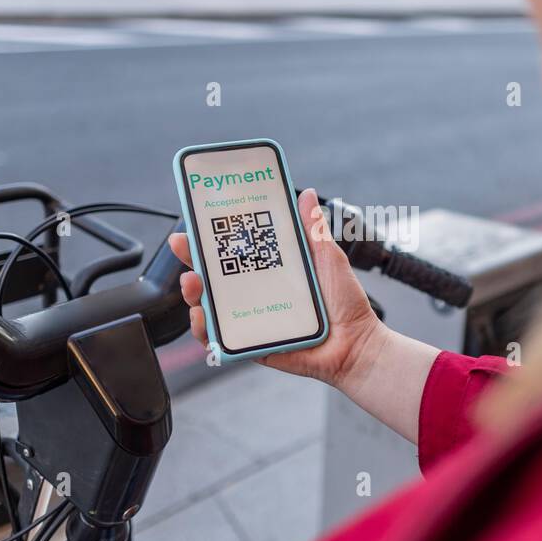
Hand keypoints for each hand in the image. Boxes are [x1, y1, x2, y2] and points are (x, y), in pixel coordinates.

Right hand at [168, 187, 386, 387]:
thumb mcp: (328, 258)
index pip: (232, 253)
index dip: (209, 239)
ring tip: (193, 284)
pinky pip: (220, 342)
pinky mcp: (252, 346)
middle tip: (184, 248)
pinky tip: (203, 319)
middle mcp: (255, 295)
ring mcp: (251, 320)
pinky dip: (205, 332)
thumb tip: (307, 194)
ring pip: (209, 309)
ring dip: (192, 295)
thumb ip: (314, 228)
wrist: (357, 344)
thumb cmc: (345, 303)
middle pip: (212, 279)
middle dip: (191, 262)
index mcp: (269, 272)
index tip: (195, 223)